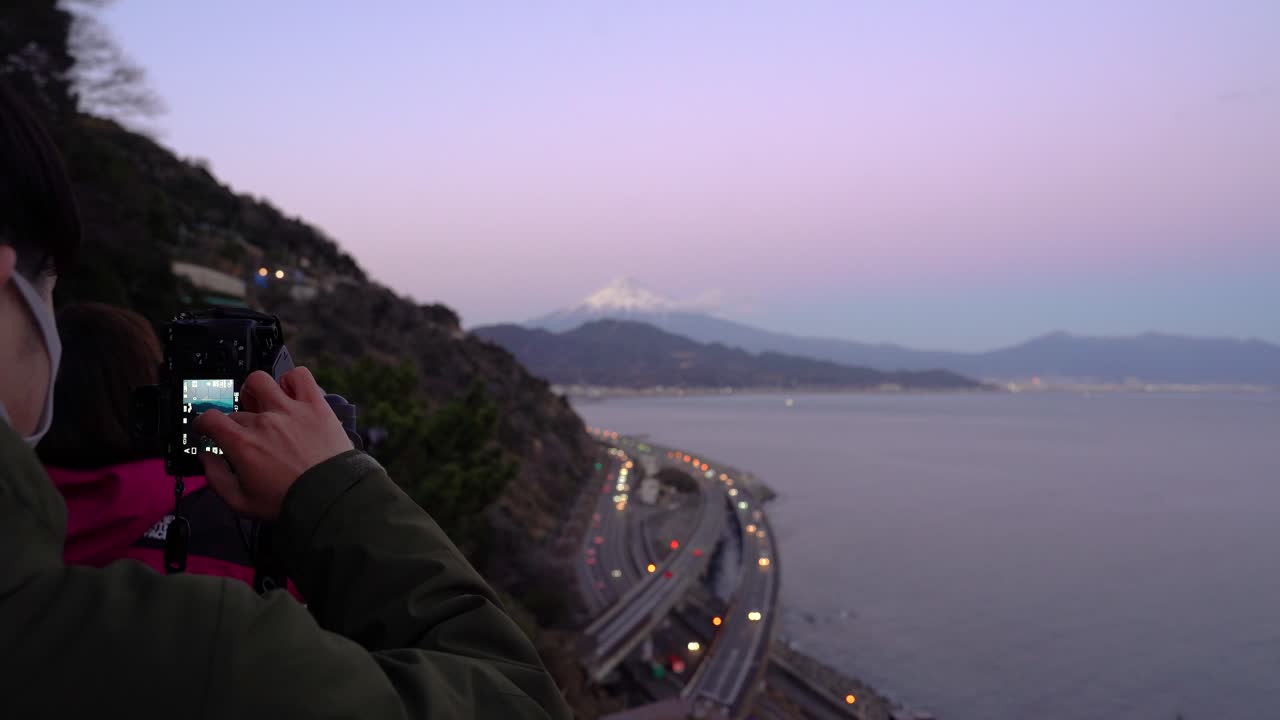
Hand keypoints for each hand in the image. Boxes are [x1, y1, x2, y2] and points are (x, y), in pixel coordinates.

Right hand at [194, 367, 353, 519]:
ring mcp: (290, 410)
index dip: (203, 422)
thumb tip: (206, 458)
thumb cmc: (290, 503)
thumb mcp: (241, 503)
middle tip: (246, 430)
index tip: (207, 427)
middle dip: (236, 420)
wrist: (331, 499)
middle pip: (237, 408)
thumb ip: (216, 478)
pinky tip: (290, 394)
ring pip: (260, 381)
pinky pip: (299, 376)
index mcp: (242, 444)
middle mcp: (264, 422)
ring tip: (262, 403)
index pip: (210, 418)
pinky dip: (290, 380)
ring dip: (256, 390)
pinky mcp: (315, 405)